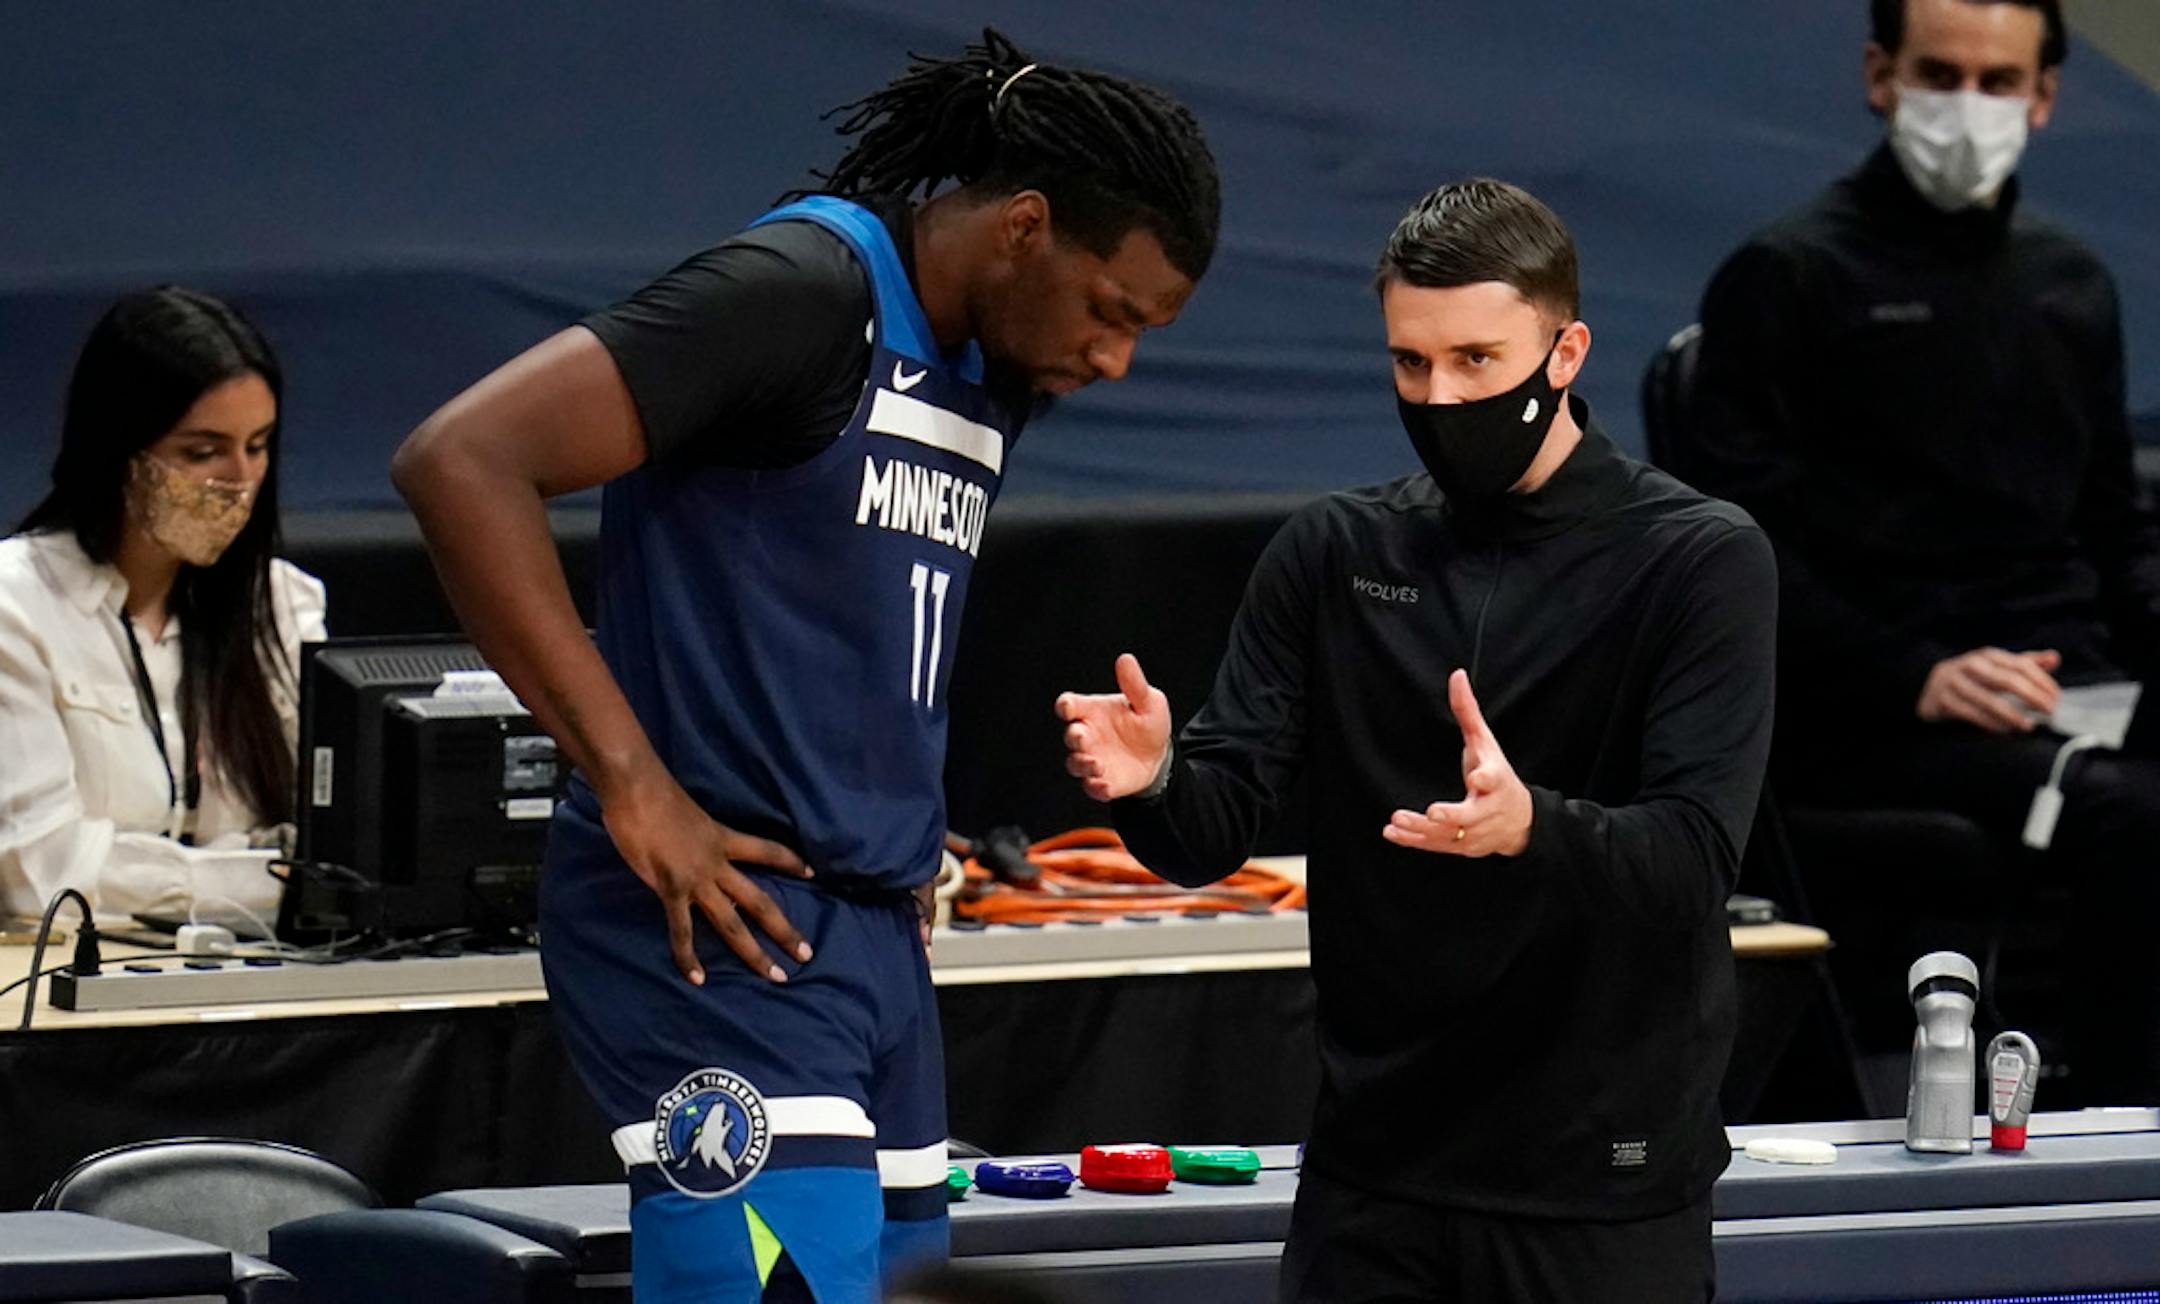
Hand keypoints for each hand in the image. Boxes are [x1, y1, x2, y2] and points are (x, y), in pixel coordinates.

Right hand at [600, 769, 812, 984]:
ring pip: (733, 923)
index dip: (790, 862)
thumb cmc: (655, 792)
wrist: (636, 788)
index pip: (768, 851)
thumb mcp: (688, 812)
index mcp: (724, 838)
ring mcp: (696, 879)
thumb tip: (690, 846)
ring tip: (775, 976)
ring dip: (754, 952)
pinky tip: (698, 979)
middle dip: (784, 930)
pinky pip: (682, 930)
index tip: (811, 874)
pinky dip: (688, 957)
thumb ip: (695, 834)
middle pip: (760, 901)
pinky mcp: (671, 888)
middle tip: (806, 955)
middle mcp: (717, 862)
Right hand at [1054, 653, 1172, 801]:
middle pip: (1070, 736)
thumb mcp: (1148, 701)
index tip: (1069, 707)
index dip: (1065, 706)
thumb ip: (1134, 684)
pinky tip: (1104, 784)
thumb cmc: (1148, 723)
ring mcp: (1092, 759)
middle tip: (1082, 736)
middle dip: (1074, 737)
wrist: (1160, 755)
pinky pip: (1092, 787)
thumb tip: (1125, 659)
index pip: (1069, 706)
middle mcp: (1087, 736)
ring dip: (1082, 764)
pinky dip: (1095, 787)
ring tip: (1096, 764)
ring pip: (1076, 764)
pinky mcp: (1102, 782)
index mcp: (1092, 712)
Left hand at [1384, 669, 1533, 857]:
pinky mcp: (1461, 847)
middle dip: (1451, 815)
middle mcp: (1487, 810)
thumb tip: (1456, 674)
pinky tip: (1392, 832)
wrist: (1521, 821)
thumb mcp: (1486, 742)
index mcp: (1497, 781)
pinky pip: (1436, 846)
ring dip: (1422, 830)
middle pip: (1470, 816)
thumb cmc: (1498, 776)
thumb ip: (1468, 711)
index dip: (1486, 779)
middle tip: (1432, 812)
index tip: (1477, 778)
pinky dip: (1413, 841)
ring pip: (1448, 835)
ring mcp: (1475, 833)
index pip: (1494, 779)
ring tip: (1397, 820)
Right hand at [1917, 648, 2061, 733]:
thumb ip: (2026, 663)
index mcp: (1988, 656)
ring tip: (2028, 726)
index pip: (2021, 665)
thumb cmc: (1972, 677)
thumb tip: (2054, 658)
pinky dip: (1989, 723)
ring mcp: (1955, 682)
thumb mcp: (1997, 666)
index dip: (2042, 681)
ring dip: (2012, 714)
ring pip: (1988, 699)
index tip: (2056, 697)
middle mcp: (1971, 666)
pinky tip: (2004, 730)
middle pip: (2007, 680)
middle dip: (2032, 696)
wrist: (1927, 685)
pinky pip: (1970, 714)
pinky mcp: (1943, 700)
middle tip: (2049, 711)